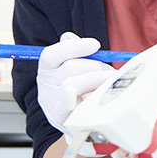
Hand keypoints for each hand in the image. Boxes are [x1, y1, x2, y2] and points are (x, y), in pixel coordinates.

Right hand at [37, 32, 116, 148]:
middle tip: (111, 71)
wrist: (80, 121)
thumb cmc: (81, 89)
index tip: (96, 44)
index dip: (73, 47)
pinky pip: (62, 107)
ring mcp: (51, 103)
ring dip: (96, 80)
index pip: (52, 54)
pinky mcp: (60, 119)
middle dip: (96, 66)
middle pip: (69, 68)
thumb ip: (74, 52)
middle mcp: (45, 85)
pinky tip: (71, 94)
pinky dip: (66, 100)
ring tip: (108, 82)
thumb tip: (67, 36)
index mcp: (48, 69)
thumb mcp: (76, 69)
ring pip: (72, 84)